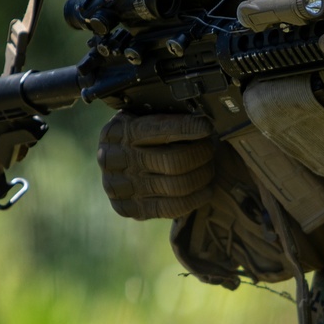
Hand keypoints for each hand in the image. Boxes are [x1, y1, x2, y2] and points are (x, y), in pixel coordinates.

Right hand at [97, 112, 214, 219]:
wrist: (117, 165)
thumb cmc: (139, 136)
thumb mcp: (142, 117)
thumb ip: (164, 115)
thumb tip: (201, 115)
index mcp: (117, 131)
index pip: (157, 129)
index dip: (186, 128)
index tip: (207, 127)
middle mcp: (113, 159)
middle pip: (172, 161)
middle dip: (200, 154)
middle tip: (211, 148)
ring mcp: (120, 187)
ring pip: (176, 186)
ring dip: (202, 176)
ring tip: (209, 167)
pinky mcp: (129, 208)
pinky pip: (171, 208)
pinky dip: (196, 198)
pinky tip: (205, 189)